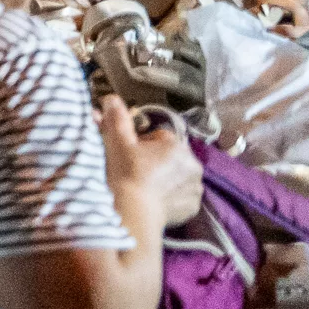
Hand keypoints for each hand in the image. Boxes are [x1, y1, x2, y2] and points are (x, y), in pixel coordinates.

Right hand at [100, 98, 207, 229]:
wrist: (134, 211)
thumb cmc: (126, 173)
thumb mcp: (117, 142)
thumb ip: (117, 118)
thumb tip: (111, 97)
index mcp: (177, 145)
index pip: (159, 137)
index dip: (142, 144)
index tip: (129, 155)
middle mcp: (194, 164)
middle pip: (172, 157)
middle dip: (157, 161)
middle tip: (135, 171)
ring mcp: (196, 188)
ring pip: (178, 177)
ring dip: (166, 179)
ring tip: (145, 188)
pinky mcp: (194, 207)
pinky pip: (182, 197)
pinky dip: (171, 198)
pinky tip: (155, 201)